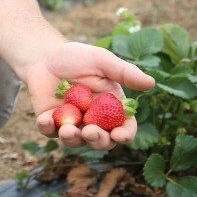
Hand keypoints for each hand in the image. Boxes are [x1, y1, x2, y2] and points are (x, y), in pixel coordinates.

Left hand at [27, 41, 154, 150]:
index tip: (119, 135)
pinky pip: (49, 132)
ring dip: (72, 139)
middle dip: (98, 141)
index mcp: (112, 108)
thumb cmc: (78, 57)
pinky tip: (45, 119)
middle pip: (101, 141)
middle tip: (90, 132)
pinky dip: (48, 128)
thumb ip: (124, 72)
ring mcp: (72, 123)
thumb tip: (151, 83)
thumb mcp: (102, 61)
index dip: (124, 135)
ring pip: (75, 141)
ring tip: (67, 130)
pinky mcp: (50, 122)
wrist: (45, 55)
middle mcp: (94, 120)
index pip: (124, 128)